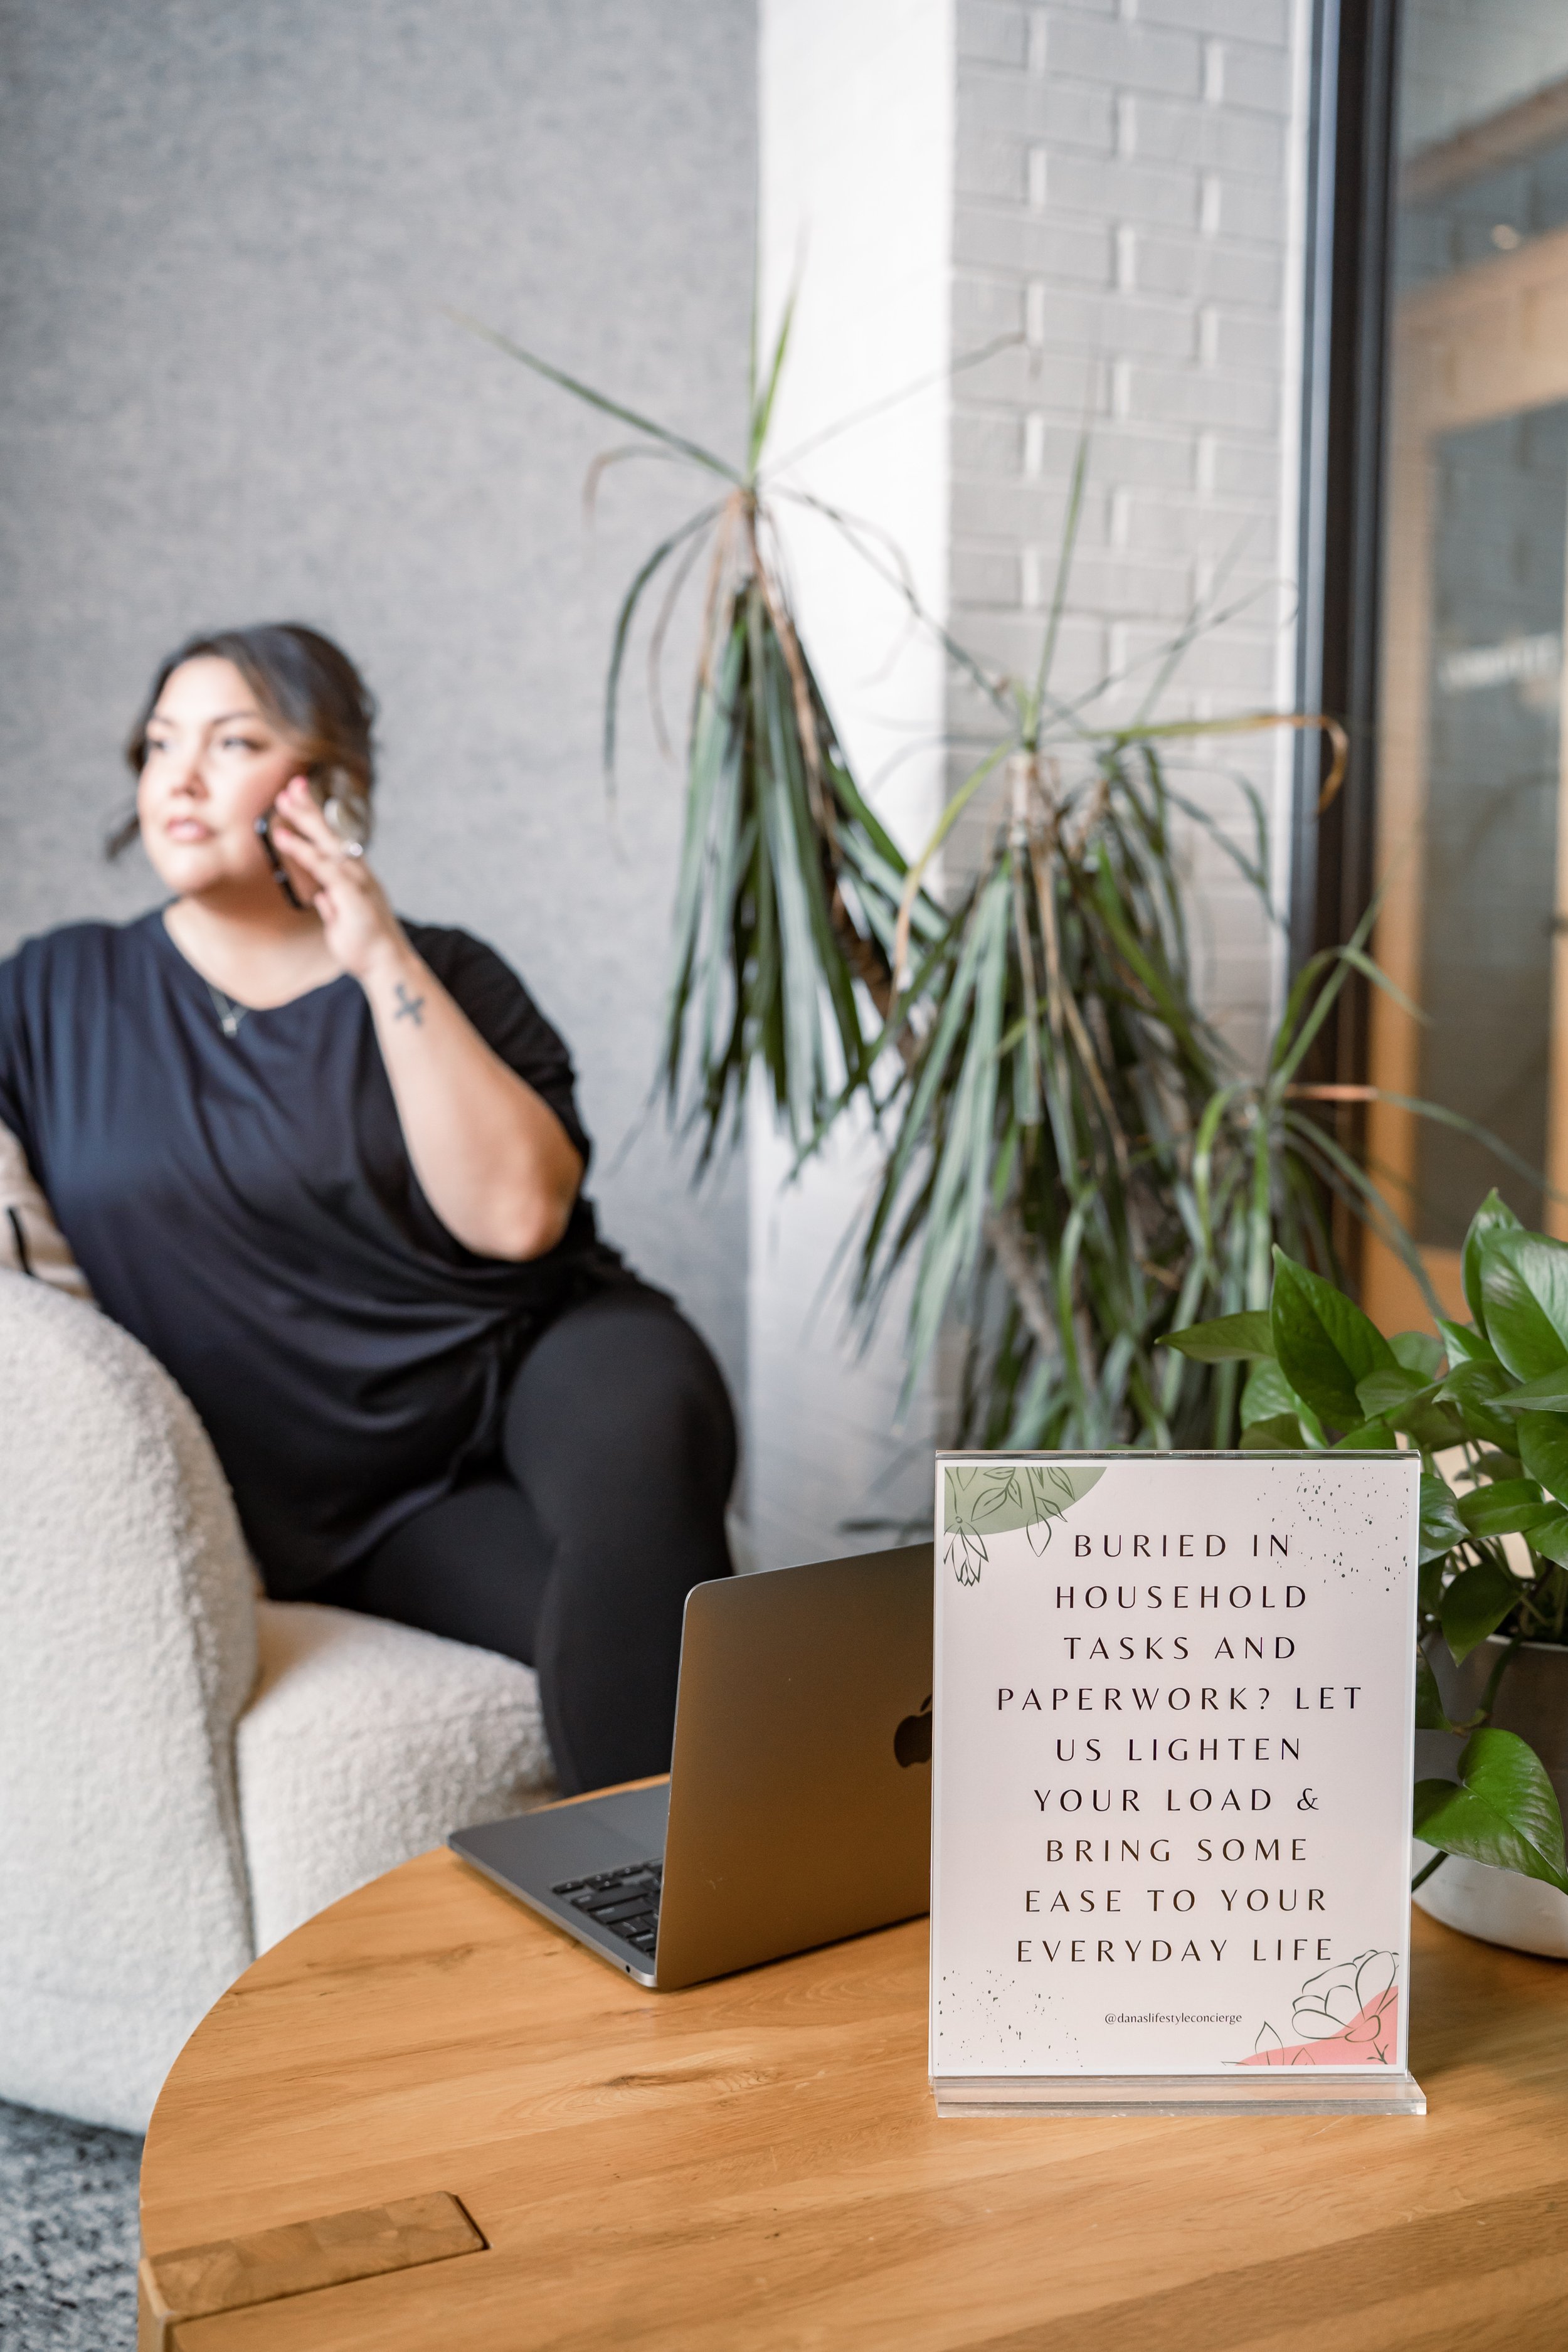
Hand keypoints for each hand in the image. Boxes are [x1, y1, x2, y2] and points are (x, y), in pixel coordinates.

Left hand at [268, 777, 402, 980]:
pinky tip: (284, 837)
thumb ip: (332, 905)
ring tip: (284, 800)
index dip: (315, 821)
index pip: (332, 843)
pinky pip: (323, 868)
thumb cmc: (365, 944)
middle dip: (310, 808)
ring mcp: (356, 882)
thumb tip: (323, 898)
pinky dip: (303, 851)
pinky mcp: (352, 894)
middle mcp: (357, 873)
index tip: (298, 801)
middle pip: (330, 834)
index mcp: (354, 878)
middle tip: (292, 784)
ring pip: (327, 844)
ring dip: (305, 820)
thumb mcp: (341, 921)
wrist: (385, 965)